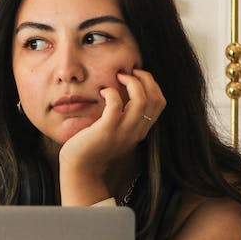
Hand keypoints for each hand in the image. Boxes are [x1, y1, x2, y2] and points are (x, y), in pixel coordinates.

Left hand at [58, 67, 165, 203]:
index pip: (160, 103)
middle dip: (146, 79)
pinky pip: (116, 105)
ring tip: (119, 77)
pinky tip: (104, 91)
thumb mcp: (117, 132)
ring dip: (132, 82)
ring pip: (141, 100)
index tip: (138, 76)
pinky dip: (112, 93)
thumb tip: (125, 94)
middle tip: (130, 72)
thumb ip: (125, 117)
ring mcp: (123, 132)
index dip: (153, 84)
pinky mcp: (106, 130)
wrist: (81, 168)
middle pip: (155, 99)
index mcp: (141, 130)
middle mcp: (136, 131)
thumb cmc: (95, 147)